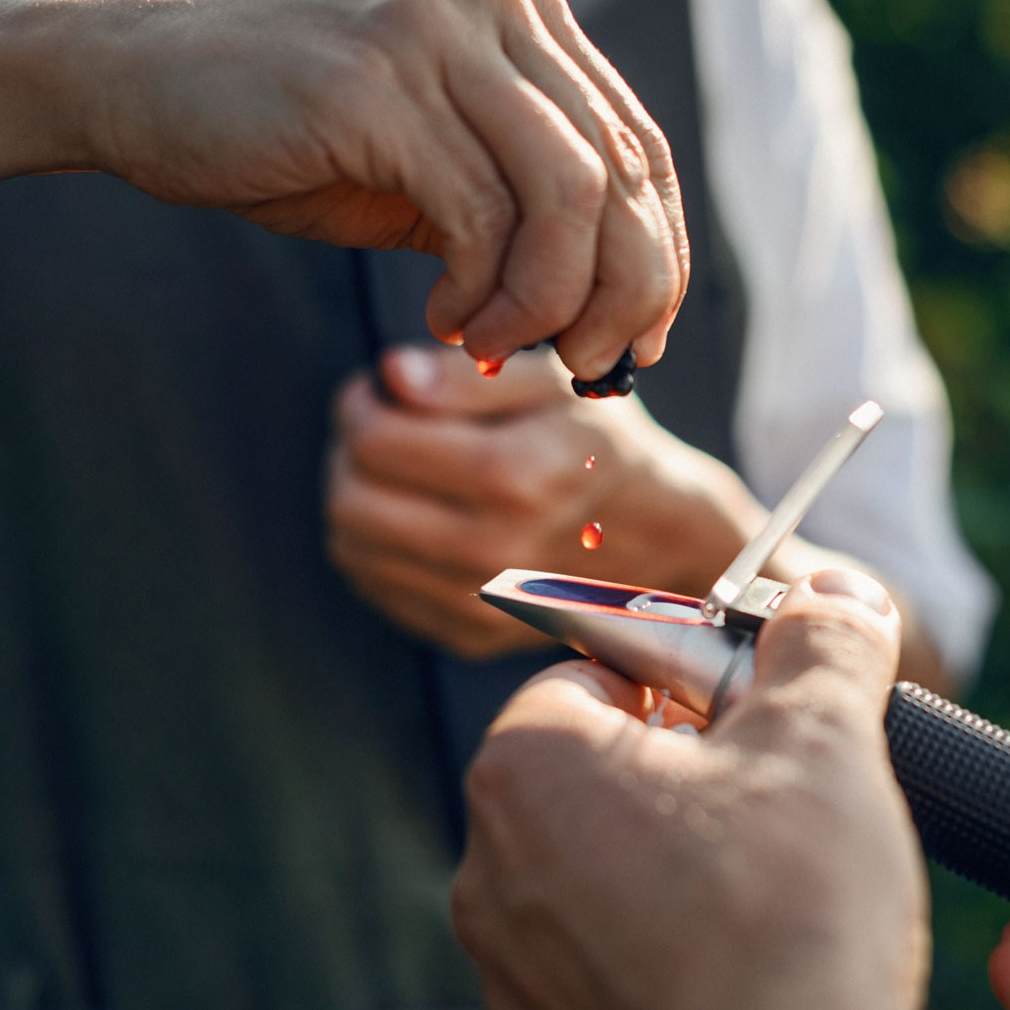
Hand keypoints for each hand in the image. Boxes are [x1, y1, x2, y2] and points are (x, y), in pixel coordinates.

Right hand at [0, 0, 683, 376]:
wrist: (139, 87)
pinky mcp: (378, 83)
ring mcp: (436, 28)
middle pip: (621, 173)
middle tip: (586, 365)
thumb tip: (625, 311)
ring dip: (549, 303)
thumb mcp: (438, 166)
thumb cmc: (295, 138)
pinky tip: (447, 323)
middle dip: (621, 294)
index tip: (638, 340)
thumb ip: (528, 209)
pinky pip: (480, 217)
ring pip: (566, 198)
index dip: (657, 257)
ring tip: (498, 345)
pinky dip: (482, 294)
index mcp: (522, 4)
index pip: (640, 146)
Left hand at [326, 344, 768, 658]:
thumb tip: (390, 376)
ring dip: (357, 499)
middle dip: (350, 453)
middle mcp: (493, 550)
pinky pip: (377, 586)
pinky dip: (378, 546)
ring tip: (398, 471)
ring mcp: (480, 604)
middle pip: (352, 500)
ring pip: (353, 548)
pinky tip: (417, 516)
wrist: (659, 536)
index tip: (380, 392)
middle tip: (378, 429)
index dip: (361, 406)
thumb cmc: (601, 446)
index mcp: (515, 477)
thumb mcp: (553, 383)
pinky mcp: (468, 635)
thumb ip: (468, 373)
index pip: (375, 441)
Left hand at [454, 571, 972, 1009]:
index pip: (598, 668)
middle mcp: (491, 867)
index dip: (694, 676)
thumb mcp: (823, 738)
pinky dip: (676, 958)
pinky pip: (615, 967)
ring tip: (780, 896)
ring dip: (687, 867)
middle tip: (789, 799)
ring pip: (610, 874)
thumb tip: (831, 595)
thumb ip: (821, 644)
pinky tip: (751, 976)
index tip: (763, 708)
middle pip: (603, 772)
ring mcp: (515, 973)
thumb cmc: (784, 921)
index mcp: (529, 765)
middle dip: (696, 773)